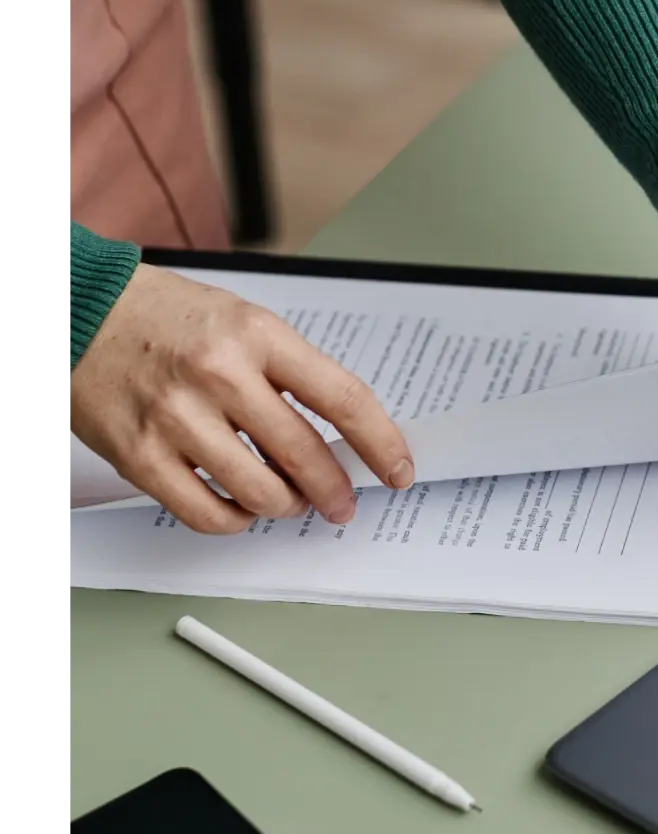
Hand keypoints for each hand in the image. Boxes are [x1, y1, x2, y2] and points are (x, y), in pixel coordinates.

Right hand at [68, 264, 414, 533]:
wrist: (86, 313)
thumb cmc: (171, 319)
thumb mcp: (246, 323)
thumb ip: (293, 374)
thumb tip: (343, 434)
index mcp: (258, 336)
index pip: (343, 398)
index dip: (380, 443)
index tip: (397, 468)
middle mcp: (220, 375)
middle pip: (304, 454)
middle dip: (335, 491)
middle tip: (342, 504)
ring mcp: (177, 418)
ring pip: (259, 492)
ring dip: (285, 506)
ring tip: (286, 499)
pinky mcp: (141, 456)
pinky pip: (205, 513)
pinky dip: (234, 520)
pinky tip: (239, 507)